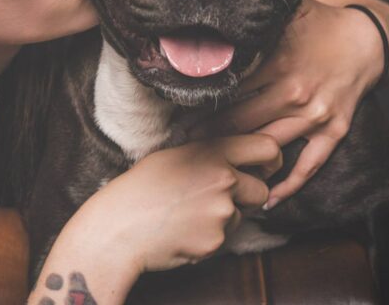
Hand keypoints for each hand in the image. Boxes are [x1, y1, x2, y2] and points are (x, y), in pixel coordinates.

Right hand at [85, 134, 281, 273]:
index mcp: (212, 151)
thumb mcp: (172, 155)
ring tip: (190, 214)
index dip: (270, 159)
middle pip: (262, 188)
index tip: (263, 167)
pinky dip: (211, 236)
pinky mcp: (217, 241)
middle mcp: (223, 179)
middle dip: (249, 195)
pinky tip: (184, 231)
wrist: (118, 228)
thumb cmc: (139, 189)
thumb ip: (208, 152)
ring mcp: (222, 212)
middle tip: (222, 197)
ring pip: (243, 215)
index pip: (267, 147)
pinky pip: (226, 237)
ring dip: (226, 216)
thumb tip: (237, 155)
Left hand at [198, 0, 384, 208]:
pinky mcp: (333, 131)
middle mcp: (294, 93)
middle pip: (240, 122)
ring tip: (209, 165)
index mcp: (278, 63)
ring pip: (267, 145)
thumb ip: (254, 17)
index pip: (229, 89)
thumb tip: (217, 8)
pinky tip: (267, 200)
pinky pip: (309, 165)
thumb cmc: (319, 24)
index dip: (200, 102)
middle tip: (181, 142)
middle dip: (208, 134)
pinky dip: (289, 186)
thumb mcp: (288, 12)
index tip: (177, 112)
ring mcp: (315, 116)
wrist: (367, 41)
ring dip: (239, 158)